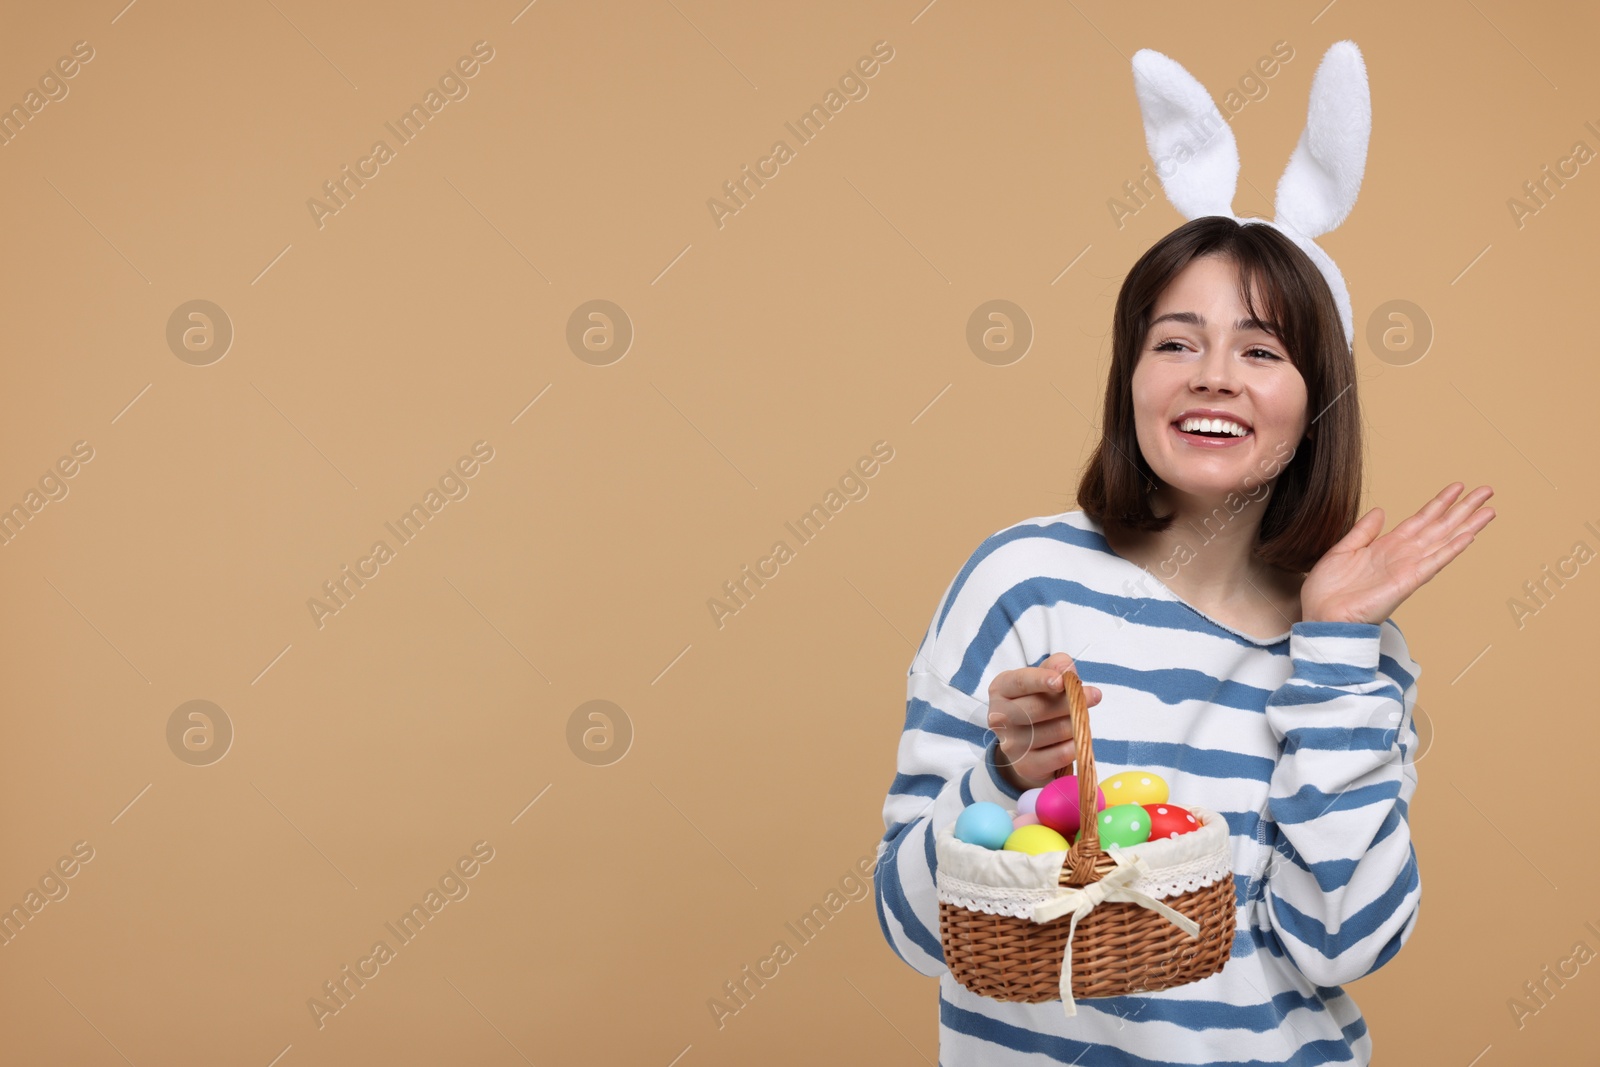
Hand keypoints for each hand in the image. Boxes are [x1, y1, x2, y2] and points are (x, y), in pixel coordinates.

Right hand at [987, 652, 1102, 792]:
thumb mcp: (1043, 679)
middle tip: (1095, 695)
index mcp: (1000, 690)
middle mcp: (999, 717)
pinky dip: (1075, 745)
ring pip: (1056, 730)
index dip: (1041, 680)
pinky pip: (1062, 754)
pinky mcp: (1026, 766)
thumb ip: (1056, 667)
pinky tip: (1075, 740)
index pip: (1020, 682)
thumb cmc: (1038, 702)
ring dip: (1076, 723)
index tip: (1062, 681)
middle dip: (1071, 701)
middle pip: (1039, 708)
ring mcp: (1011, 744)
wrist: (1026, 745)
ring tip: (1080, 719)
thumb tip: (1067, 669)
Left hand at [1300, 482, 1496, 624]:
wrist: (1321, 616)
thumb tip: (1381, 511)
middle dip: (1463, 509)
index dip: (1439, 503)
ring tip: (1490, 510)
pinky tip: (1468, 536)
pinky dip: (1450, 549)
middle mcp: (1402, 555)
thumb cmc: (1328, 590)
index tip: (1458, 487)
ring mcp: (1407, 568)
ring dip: (1467, 525)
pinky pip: (1433, 563)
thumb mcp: (1343, 550)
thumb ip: (1363, 531)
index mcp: (1387, 546)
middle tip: (1487, 491)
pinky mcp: (1406, 583)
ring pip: (1443, 541)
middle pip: (1439, 527)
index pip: (1421, 520)